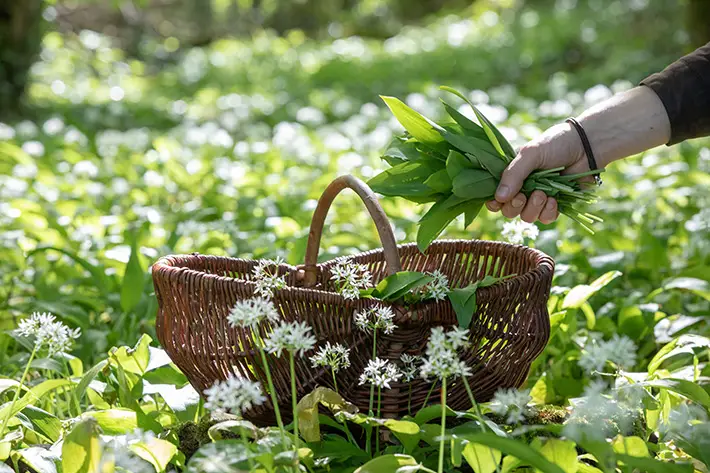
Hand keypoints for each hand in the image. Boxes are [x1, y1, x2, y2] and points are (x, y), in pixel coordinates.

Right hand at [485, 86, 671, 223]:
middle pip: (509, 211)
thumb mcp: (530, 154)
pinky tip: (555, 199)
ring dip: (533, 208)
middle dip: (514, 207)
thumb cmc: (556, 144)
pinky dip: (548, 212)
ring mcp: (539, 198)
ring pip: (526, 217)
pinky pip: (545, 218)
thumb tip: (499, 198)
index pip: (495, 196)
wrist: (587, 146)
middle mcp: (522, 188)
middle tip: (523, 196)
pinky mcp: (555, 205)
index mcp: (512, 175)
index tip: (498, 201)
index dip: (494, 202)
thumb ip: (513, 175)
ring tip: (543, 194)